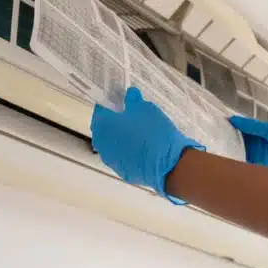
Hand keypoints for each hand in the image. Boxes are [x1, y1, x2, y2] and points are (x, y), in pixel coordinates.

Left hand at [90, 87, 204, 203]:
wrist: (167, 163)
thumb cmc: (153, 130)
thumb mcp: (145, 108)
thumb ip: (133, 100)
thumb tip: (130, 95)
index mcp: (103, 124)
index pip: (100, 110)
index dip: (110, 106)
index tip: (119, 103)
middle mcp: (101, 143)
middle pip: (103, 129)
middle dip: (112, 123)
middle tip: (128, 118)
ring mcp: (111, 161)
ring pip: (111, 145)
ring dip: (119, 139)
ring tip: (136, 135)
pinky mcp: (122, 172)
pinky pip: (121, 158)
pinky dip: (127, 153)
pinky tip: (141, 150)